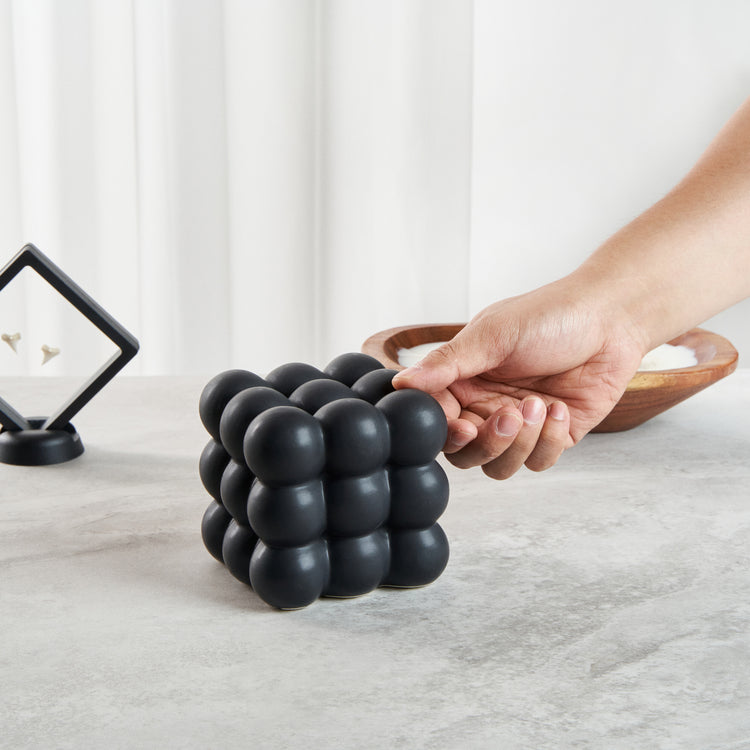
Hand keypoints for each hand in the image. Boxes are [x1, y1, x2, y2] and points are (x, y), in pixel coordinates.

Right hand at [392, 279, 646, 478]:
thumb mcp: (492, 335)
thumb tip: (400, 382)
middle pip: (465, 453)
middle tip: (507, 416)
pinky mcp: (552, 437)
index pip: (436, 419)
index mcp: (463, 380)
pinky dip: (549, 440)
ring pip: (499, 465)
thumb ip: (446, 363)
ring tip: (539, 406)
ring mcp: (519, 425)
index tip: (461, 425)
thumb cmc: (549, 317)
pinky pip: (538, 461)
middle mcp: (485, 406)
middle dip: (486, 442)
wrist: (610, 320)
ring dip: (519, 443)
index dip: (444, 430)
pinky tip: (561, 408)